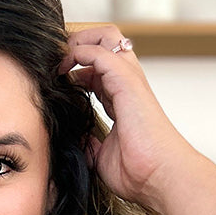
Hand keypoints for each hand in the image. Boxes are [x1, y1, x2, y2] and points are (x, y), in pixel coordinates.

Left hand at [56, 26, 189, 213]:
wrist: (158, 177)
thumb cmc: (138, 172)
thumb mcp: (101, 157)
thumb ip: (89, 144)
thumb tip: (77, 142)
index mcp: (122, 99)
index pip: (99, 68)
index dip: (76, 66)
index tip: (57, 79)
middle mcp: (127, 84)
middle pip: (105, 41)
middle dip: (79, 42)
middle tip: (58, 61)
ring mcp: (129, 80)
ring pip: (105, 37)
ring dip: (79, 41)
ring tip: (60, 61)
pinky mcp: (127, 81)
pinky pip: (100, 52)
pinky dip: (79, 52)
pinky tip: (65, 68)